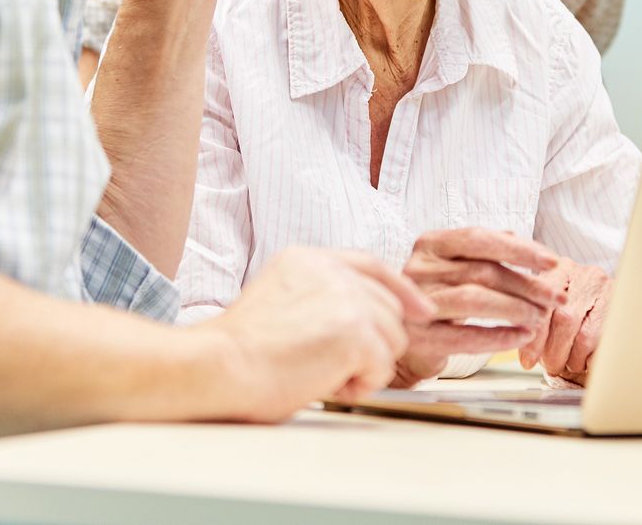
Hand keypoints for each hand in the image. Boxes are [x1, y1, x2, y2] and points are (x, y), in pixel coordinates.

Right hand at [198, 248, 434, 421]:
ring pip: (392, 338)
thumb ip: (319, 295)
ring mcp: (346, 297)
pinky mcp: (356, 330)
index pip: (370, 265)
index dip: (400, 290)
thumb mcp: (281, 299)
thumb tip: (361, 317)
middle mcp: (330, 270)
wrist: (220, 366)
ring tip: (324, 374)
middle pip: (388, 307)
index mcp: (308, 258)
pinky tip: (327, 383)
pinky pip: (383, 366)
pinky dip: (361, 384)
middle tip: (334, 366)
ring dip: (366, 366)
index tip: (420, 310)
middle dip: (374, 344)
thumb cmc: (241, 350)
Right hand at [392, 228, 564, 385]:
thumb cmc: (438, 295)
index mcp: (430, 244)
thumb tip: (522, 240)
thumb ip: (484, 251)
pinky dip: (498, 337)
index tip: (552, 261)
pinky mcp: (419, 337)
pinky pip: (464, 337)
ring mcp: (416, 304)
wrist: (402, 335)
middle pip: (482, 271)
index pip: (479, 238)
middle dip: (527, 285)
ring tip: (540, 317)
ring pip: (474, 299)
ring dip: (515, 309)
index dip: (519, 249)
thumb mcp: (455, 265)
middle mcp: (419, 268)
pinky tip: (521, 337)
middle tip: (557, 298)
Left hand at [518, 258, 612, 385]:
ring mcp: (606, 290)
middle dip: (554, 352)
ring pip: (584, 336)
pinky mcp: (622, 308)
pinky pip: (604, 343)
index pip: (542, 306)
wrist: (621, 289)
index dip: (535, 339)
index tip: (528, 361)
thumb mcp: (553, 299)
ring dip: (573, 358)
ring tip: (569, 362)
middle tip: (551, 365)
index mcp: (558, 269)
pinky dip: (590, 358)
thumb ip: (537, 317)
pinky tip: (586, 359)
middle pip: (564, 320)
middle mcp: (583, 274)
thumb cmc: (576, 301)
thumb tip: (525, 357)